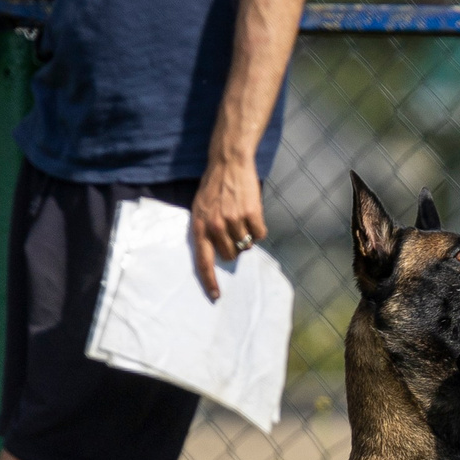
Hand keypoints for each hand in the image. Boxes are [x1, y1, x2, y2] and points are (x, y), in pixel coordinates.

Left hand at [188, 156, 266, 301]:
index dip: (210, 281)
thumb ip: (205, 232)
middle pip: (230, 255)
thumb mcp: (200, 210)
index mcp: (199, 227)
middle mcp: (215, 226)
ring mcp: (233, 220)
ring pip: (246, 246)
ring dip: (246, 237)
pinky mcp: (251, 213)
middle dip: (233, 247)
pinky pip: (260, 234)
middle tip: (233, 230)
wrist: (229, 163)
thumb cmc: (213, 188)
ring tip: (242, 218)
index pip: (203, 262)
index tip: (216, 296)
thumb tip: (216, 257)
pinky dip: (258, 228)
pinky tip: (252, 214)